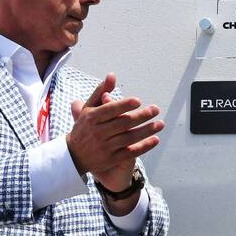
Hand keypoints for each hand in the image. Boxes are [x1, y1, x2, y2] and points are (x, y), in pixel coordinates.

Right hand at [66, 73, 163, 190]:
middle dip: (141, 116)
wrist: (74, 155)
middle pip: (123, 123)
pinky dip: (144, 146)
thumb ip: (101, 92)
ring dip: (147, 131)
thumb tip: (112, 75)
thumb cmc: (84, 126)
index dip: (124, 105)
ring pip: (129, 138)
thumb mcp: (88, 108)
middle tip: (156, 109)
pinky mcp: (111, 159)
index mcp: (92, 118)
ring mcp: (105, 147)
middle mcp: (98, 132)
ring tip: (160, 124)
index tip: (138, 101)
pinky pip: (130, 152)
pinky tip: (155, 140)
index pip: (110, 110)